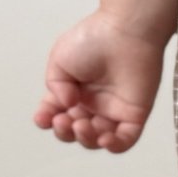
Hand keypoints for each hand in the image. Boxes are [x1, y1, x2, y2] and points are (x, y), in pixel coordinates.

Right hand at [33, 9, 167, 152]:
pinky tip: (104, 138)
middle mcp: (92, 103)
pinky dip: (114, 146)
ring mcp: (113, 110)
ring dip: (85, 139)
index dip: (46, 120)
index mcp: (73, 90)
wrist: (124, 30)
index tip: (43, 117)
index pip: (56, 114)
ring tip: (82, 124)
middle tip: (65, 119)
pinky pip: (125, 140)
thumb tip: (65, 105)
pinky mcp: (134, 114)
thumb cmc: (93, 39)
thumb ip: (54, 86)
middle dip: (65, 132)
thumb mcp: (59, 60)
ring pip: (97, 139)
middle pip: (75, 131)